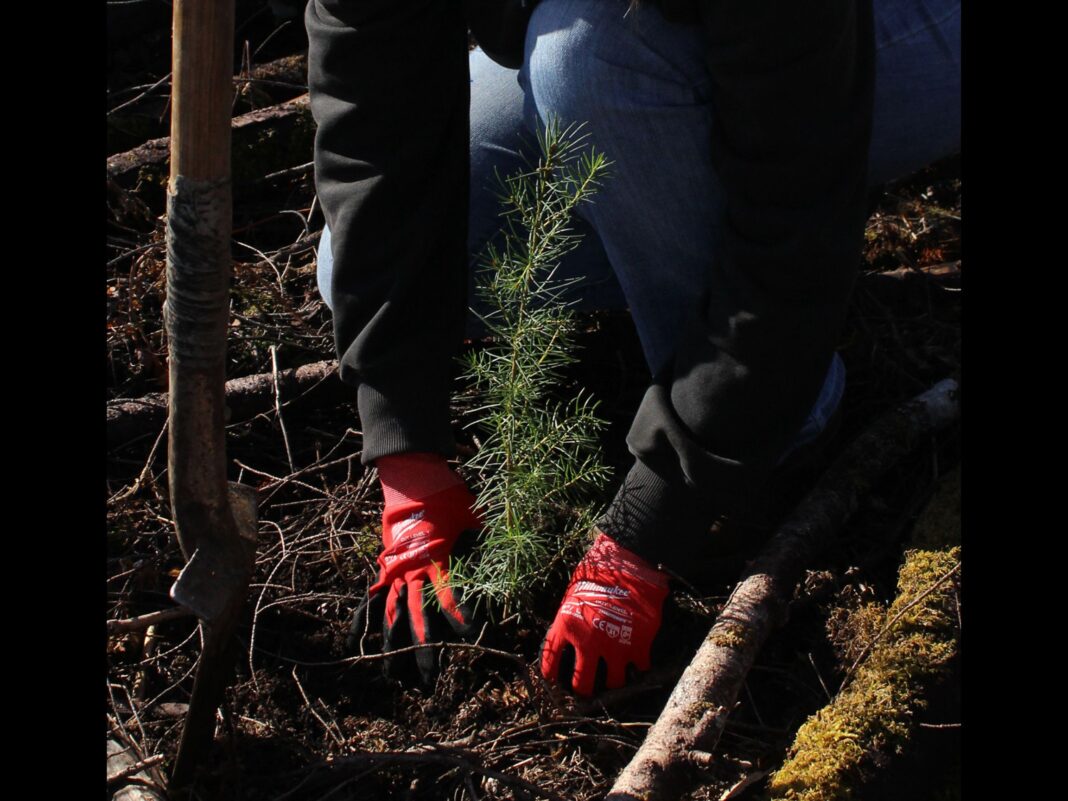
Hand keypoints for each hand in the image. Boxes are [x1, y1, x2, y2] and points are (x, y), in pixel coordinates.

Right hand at [348, 480, 481, 684]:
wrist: (412, 479)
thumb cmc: (446, 496)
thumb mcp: (472, 514)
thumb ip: (486, 537)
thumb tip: (509, 550)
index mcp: (437, 560)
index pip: (449, 597)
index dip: (460, 618)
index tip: (472, 637)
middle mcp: (413, 572)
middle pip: (417, 618)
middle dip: (425, 650)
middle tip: (430, 680)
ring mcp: (395, 572)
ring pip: (391, 616)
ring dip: (393, 647)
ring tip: (393, 676)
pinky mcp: (384, 569)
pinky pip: (369, 599)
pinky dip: (361, 622)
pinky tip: (355, 644)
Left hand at [541, 531, 669, 695]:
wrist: (628, 564)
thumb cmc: (599, 572)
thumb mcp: (573, 594)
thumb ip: (571, 619)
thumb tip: (569, 635)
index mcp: (565, 628)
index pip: (550, 663)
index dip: (551, 675)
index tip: (555, 680)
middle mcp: (587, 643)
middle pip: (581, 684)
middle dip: (583, 690)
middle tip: (586, 690)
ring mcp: (614, 647)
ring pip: (613, 683)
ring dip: (613, 681)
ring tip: (615, 677)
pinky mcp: (638, 646)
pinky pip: (639, 668)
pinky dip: (639, 667)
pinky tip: (638, 661)